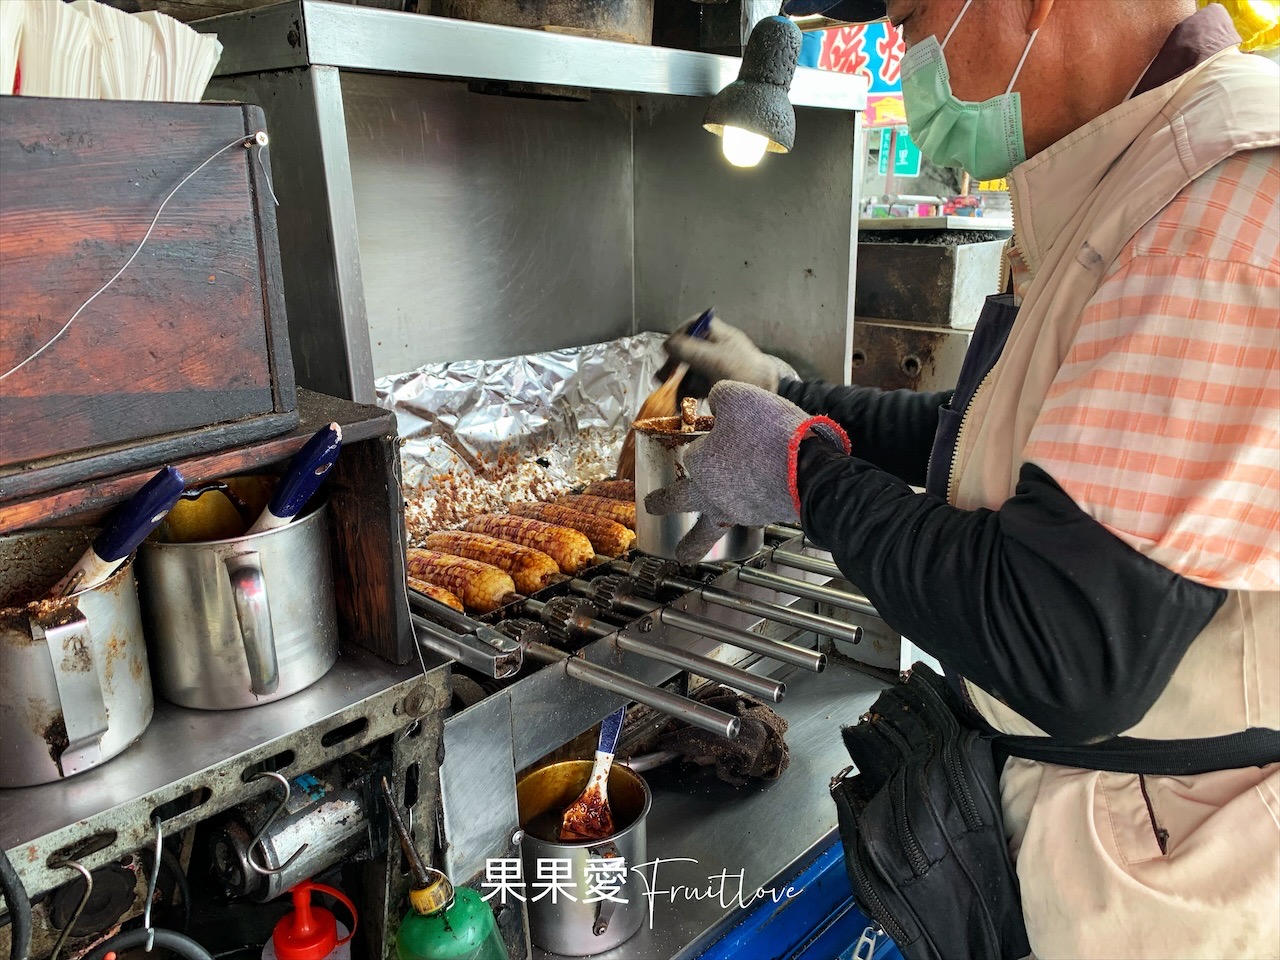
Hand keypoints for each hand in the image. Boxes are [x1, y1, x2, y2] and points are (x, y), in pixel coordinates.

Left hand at [644, 382, 848, 563]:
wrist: (810, 467)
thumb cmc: (770, 432)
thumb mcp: (739, 396)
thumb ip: (721, 397)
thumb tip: (718, 401)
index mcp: (700, 462)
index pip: (692, 451)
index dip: (706, 440)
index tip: (718, 431)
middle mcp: (712, 491)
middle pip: (678, 501)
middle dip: (663, 504)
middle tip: (651, 508)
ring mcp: (736, 509)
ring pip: (707, 531)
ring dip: (693, 544)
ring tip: (683, 555)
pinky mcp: (760, 518)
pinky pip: (743, 521)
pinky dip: (740, 520)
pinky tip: (747, 512)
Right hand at [665, 317, 790, 395]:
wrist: (765, 398)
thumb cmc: (743, 373)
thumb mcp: (713, 359)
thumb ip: (688, 349)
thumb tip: (666, 344)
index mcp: (720, 335)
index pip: (695, 326)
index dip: (679, 335)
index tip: (668, 349)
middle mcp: (718, 348)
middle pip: (689, 350)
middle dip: (674, 364)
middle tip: (662, 377)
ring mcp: (718, 367)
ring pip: (691, 370)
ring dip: (678, 381)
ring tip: (668, 394)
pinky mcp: (718, 384)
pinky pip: (698, 385)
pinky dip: (687, 392)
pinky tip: (679, 402)